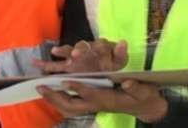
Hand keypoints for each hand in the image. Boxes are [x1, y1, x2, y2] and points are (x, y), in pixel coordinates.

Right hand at [32, 39, 127, 73]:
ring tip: (56, 51)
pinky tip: (34, 61)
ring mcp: (75, 57)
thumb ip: (120, 52)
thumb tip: (123, 42)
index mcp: (100, 46)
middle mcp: (86, 49)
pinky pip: (54, 65)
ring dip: (64, 51)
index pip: (101, 46)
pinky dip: (44, 63)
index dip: (102, 52)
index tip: (105, 63)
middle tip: (76, 53)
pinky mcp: (67, 66)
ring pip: (68, 52)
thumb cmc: (112, 61)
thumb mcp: (120, 60)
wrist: (106, 66)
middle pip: (83, 46)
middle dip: (79, 50)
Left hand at [36, 79, 167, 122]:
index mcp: (109, 100)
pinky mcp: (92, 104)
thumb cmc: (144, 97)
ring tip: (42, 89)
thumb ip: (136, 87)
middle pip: (72, 105)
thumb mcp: (144, 91)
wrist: (145, 107)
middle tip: (42, 86)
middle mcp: (97, 105)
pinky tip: (53, 93)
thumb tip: (127, 82)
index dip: (78, 88)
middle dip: (56, 96)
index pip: (90, 95)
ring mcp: (93, 106)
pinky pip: (72, 106)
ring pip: (69, 107)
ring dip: (54, 100)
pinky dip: (60, 101)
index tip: (65, 80)